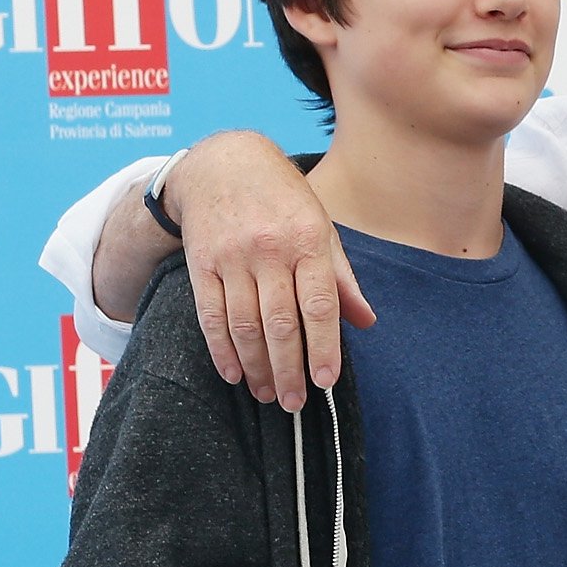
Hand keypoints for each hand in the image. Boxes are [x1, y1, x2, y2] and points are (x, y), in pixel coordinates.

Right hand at [170, 131, 375, 410]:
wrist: (222, 163)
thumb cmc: (283, 201)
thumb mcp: (321, 227)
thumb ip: (342, 278)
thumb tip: (366, 322)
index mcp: (308, 240)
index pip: (318, 304)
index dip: (322, 347)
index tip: (325, 382)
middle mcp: (269, 249)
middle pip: (279, 322)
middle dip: (288, 369)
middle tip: (294, 403)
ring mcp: (231, 256)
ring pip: (244, 324)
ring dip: (256, 367)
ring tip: (268, 394)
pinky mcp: (200, 263)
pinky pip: (209, 315)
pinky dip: (221, 350)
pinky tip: (233, 373)